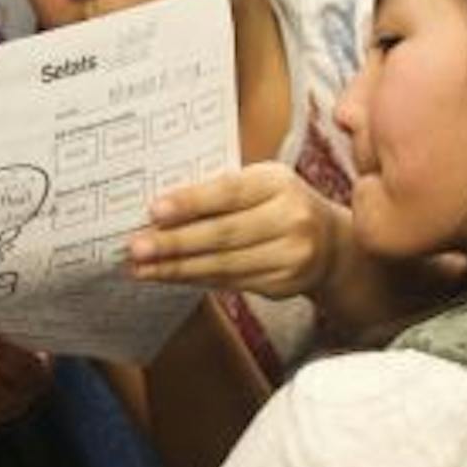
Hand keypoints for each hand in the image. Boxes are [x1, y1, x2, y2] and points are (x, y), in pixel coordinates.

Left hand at [127, 162, 348, 298]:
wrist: (330, 242)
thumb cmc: (279, 204)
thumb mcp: (260, 183)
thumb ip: (220, 190)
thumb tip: (160, 207)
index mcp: (278, 182)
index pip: (229, 192)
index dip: (191, 202)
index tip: (154, 210)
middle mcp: (291, 218)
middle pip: (223, 234)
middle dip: (174, 243)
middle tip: (135, 247)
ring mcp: (291, 255)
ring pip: (223, 264)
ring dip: (176, 268)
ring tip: (142, 268)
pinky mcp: (283, 284)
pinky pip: (231, 282)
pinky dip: (196, 279)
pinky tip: (170, 276)